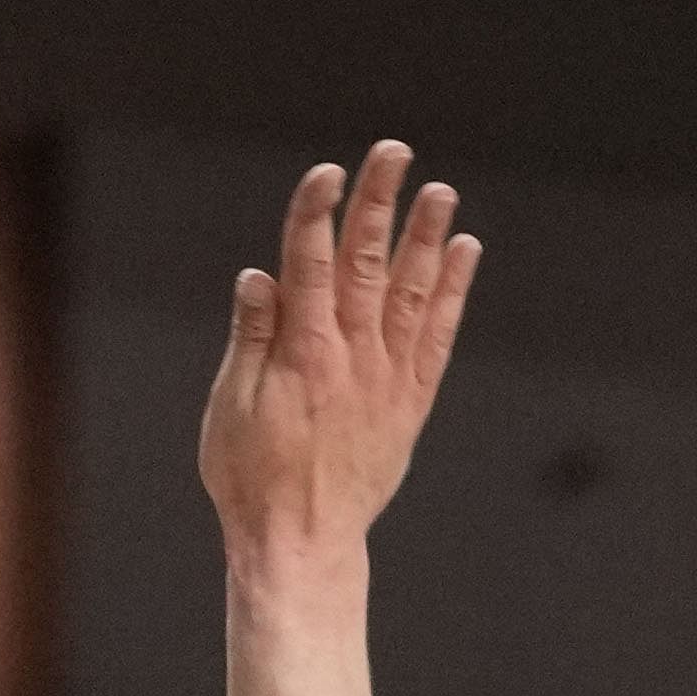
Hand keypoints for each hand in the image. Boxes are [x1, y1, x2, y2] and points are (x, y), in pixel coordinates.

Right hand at [198, 142, 479, 565]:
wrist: (302, 542)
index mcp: (302, 351)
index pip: (310, 263)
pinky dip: (452, 291)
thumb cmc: (253, 478)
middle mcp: (352, 355)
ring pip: (411, 290)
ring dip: (426, 236)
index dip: (317, 212)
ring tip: (441, 191)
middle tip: (394, 152)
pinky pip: (437, 336)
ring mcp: (387, 377)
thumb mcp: (233, 407)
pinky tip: (463, 253)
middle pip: (367, 262)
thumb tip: (261, 275)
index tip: (328, 171)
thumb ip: (252, 337)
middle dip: (379, 202)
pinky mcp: (410, 402)